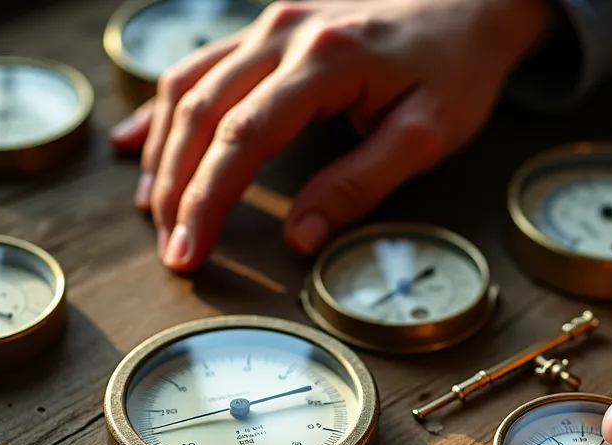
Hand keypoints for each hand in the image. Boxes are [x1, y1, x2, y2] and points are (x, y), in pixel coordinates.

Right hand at [109, 0, 552, 269]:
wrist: (473, 1)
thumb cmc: (457, 67)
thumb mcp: (427, 135)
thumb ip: (361, 184)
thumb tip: (299, 238)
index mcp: (325, 59)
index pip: (242, 137)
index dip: (207, 200)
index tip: (189, 252)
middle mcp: (284, 32)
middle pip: (200, 111)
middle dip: (177, 188)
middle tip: (170, 248)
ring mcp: (271, 22)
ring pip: (189, 85)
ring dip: (163, 150)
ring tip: (154, 211)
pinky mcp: (270, 26)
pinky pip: (200, 65)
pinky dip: (165, 109)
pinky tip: (138, 144)